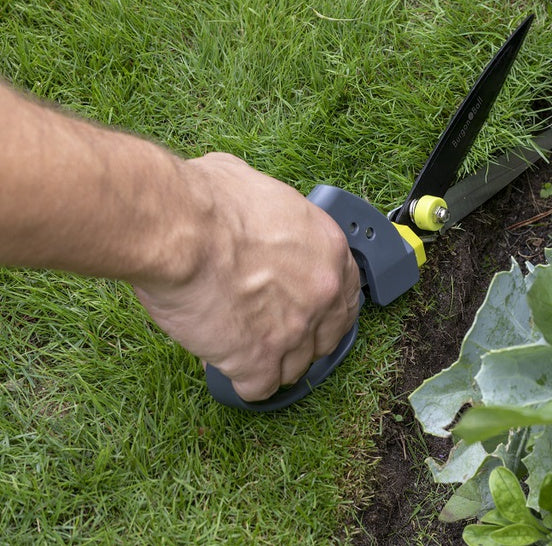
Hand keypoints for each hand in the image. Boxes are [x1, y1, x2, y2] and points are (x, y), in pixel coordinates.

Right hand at [133, 153, 360, 400]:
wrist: (179, 228)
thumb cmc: (206, 201)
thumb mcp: (254, 187)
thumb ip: (269, 212)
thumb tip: (253, 210)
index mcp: (328, 248)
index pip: (347, 291)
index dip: (327, 306)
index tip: (311, 311)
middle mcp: (322, 292)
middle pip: (328, 336)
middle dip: (304, 339)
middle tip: (275, 334)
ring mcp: (295, 330)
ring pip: (296, 367)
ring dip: (273, 363)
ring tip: (245, 350)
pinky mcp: (259, 360)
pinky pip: (259, 388)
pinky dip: (243, 381)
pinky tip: (227, 365)